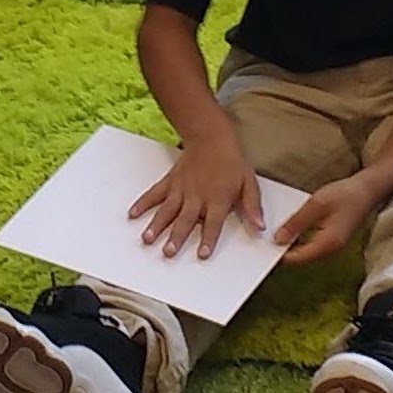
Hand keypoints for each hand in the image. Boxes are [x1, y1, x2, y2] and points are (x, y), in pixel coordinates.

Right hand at [129, 128, 264, 258]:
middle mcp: (197, 196)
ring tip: (147, 239)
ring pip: (167, 210)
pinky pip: (154, 193)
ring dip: (157, 225)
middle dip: (176, 237)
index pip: (213, 223)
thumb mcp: (249, 183)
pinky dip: (143, 203)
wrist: (212, 137)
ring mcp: (181, 189)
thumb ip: (253, 207)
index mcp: (217, 199)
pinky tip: (133, 215)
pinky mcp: (170, 182)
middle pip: (185, 220)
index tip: (201, 254)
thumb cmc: (232, 163)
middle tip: (168, 252)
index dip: (208, 239)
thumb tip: (259, 227)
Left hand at [275, 169, 388, 266]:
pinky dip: (298, 238)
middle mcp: (330, 250)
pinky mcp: (331, 240)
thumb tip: (277, 239)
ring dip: (290, 244)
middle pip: (301, 257)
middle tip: (265, 238)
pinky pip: (310, 244)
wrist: (367, 190)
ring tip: (275, 232)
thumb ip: (296, 223)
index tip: (264, 246)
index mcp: (327, 243)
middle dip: (283, 249)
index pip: (298, 258)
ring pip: (305, 251)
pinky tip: (290, 228)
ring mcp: (332, 246)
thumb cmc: (345, 194)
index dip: (279, 254)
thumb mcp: (316, 205)